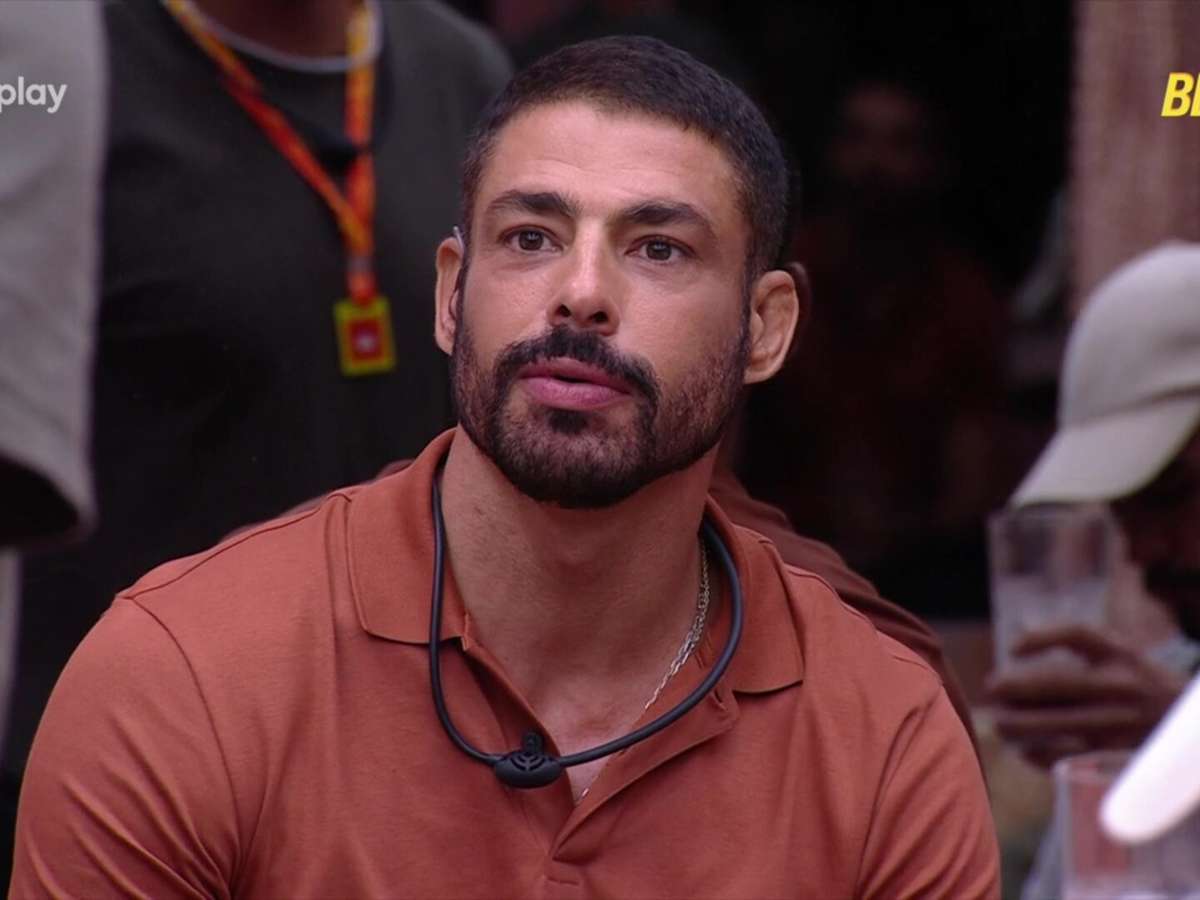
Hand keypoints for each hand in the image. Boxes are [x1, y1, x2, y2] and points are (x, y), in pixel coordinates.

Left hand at [985, 624, 1188, 767]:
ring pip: (1054, 726)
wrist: (1186, 727)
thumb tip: (1015, 647)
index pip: (1076, 635)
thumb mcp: (1117, 649)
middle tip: (993, 691)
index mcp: (1120, 658)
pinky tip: (1024, 750)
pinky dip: (1038, 755)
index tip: (1012, 650)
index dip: (1038, 638)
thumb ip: (1070, 637)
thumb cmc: (1139, 679)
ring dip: (1018, 726)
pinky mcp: (1114, 757)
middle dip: (1013, 689)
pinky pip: (1066, 759)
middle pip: (1053, 684)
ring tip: (1001, 725)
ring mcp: (1116, 724)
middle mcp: (1119, 689)